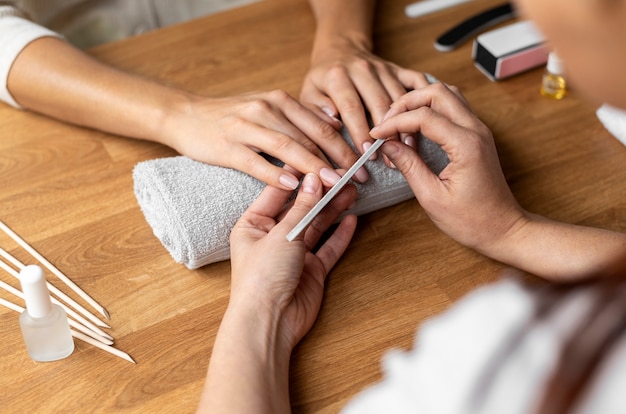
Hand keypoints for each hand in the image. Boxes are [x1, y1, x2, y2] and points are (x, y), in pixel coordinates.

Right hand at [161, 90, 368, 188]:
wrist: (186, 115)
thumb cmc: (232, 117)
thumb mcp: (268, 108)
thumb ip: (298, 117)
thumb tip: (334, 125)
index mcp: (280, 101)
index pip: (320, 124)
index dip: (345, 145)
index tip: (363, 163)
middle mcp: (266, 109)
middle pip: (309, 136)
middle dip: (337, 158)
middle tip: (357, 178)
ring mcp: (245, 127)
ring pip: (287, 147)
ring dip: (312, 167)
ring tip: (333, 184)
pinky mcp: (227, 146)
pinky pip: (255, 162)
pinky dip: (275, 175)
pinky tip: (292, 187)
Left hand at [229, 172, 357, 348]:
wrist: (269, 322)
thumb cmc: (261, 278)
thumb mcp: (281, 235)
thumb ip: (301, 209)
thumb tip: (313, 180)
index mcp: (253, 225)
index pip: (278, 192)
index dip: (300, 177)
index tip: (320, 162)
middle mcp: (272, 237)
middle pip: (301, 208)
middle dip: (322, 193)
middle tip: (343, 175)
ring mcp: (293, 254)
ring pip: (317, 225)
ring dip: (334, 209)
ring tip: (352, 190)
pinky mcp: (311, 270)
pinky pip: (328, 247)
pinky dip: (340, 234)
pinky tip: (352, 218)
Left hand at [300, 37, 430, 156]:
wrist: (340, 49)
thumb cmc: (323, 79)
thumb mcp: (308, 93)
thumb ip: (316, 109)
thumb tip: (333, 122)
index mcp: (338, 76)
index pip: (351, 106)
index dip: (360, 131)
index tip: (366, 152)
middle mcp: (363, 69)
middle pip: (380, 103)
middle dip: (387, 132)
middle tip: (390, 158)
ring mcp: (383, 69)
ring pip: (400, 97)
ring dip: (406, 124)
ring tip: (409, 149)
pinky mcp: (398, 69)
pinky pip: (417, 82)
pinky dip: (425, 98)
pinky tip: (429, 119)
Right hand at [370, 83, 524, 254]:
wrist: (503, 229)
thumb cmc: (472, 220)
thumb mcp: (432, 197)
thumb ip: (409, 166)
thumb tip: (387, 145)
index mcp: (466, 145)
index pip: (423, 117)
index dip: (394, 122)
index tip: (376, 135)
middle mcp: (476, 130)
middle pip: (437, 92)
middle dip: (406, 103)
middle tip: (386, 124)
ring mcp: (479, 130)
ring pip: (447, 95)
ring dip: (420, 103)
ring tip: (400, 126)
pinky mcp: (477, 136)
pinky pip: (453, 109)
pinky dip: (431, 111)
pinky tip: (416, 131)